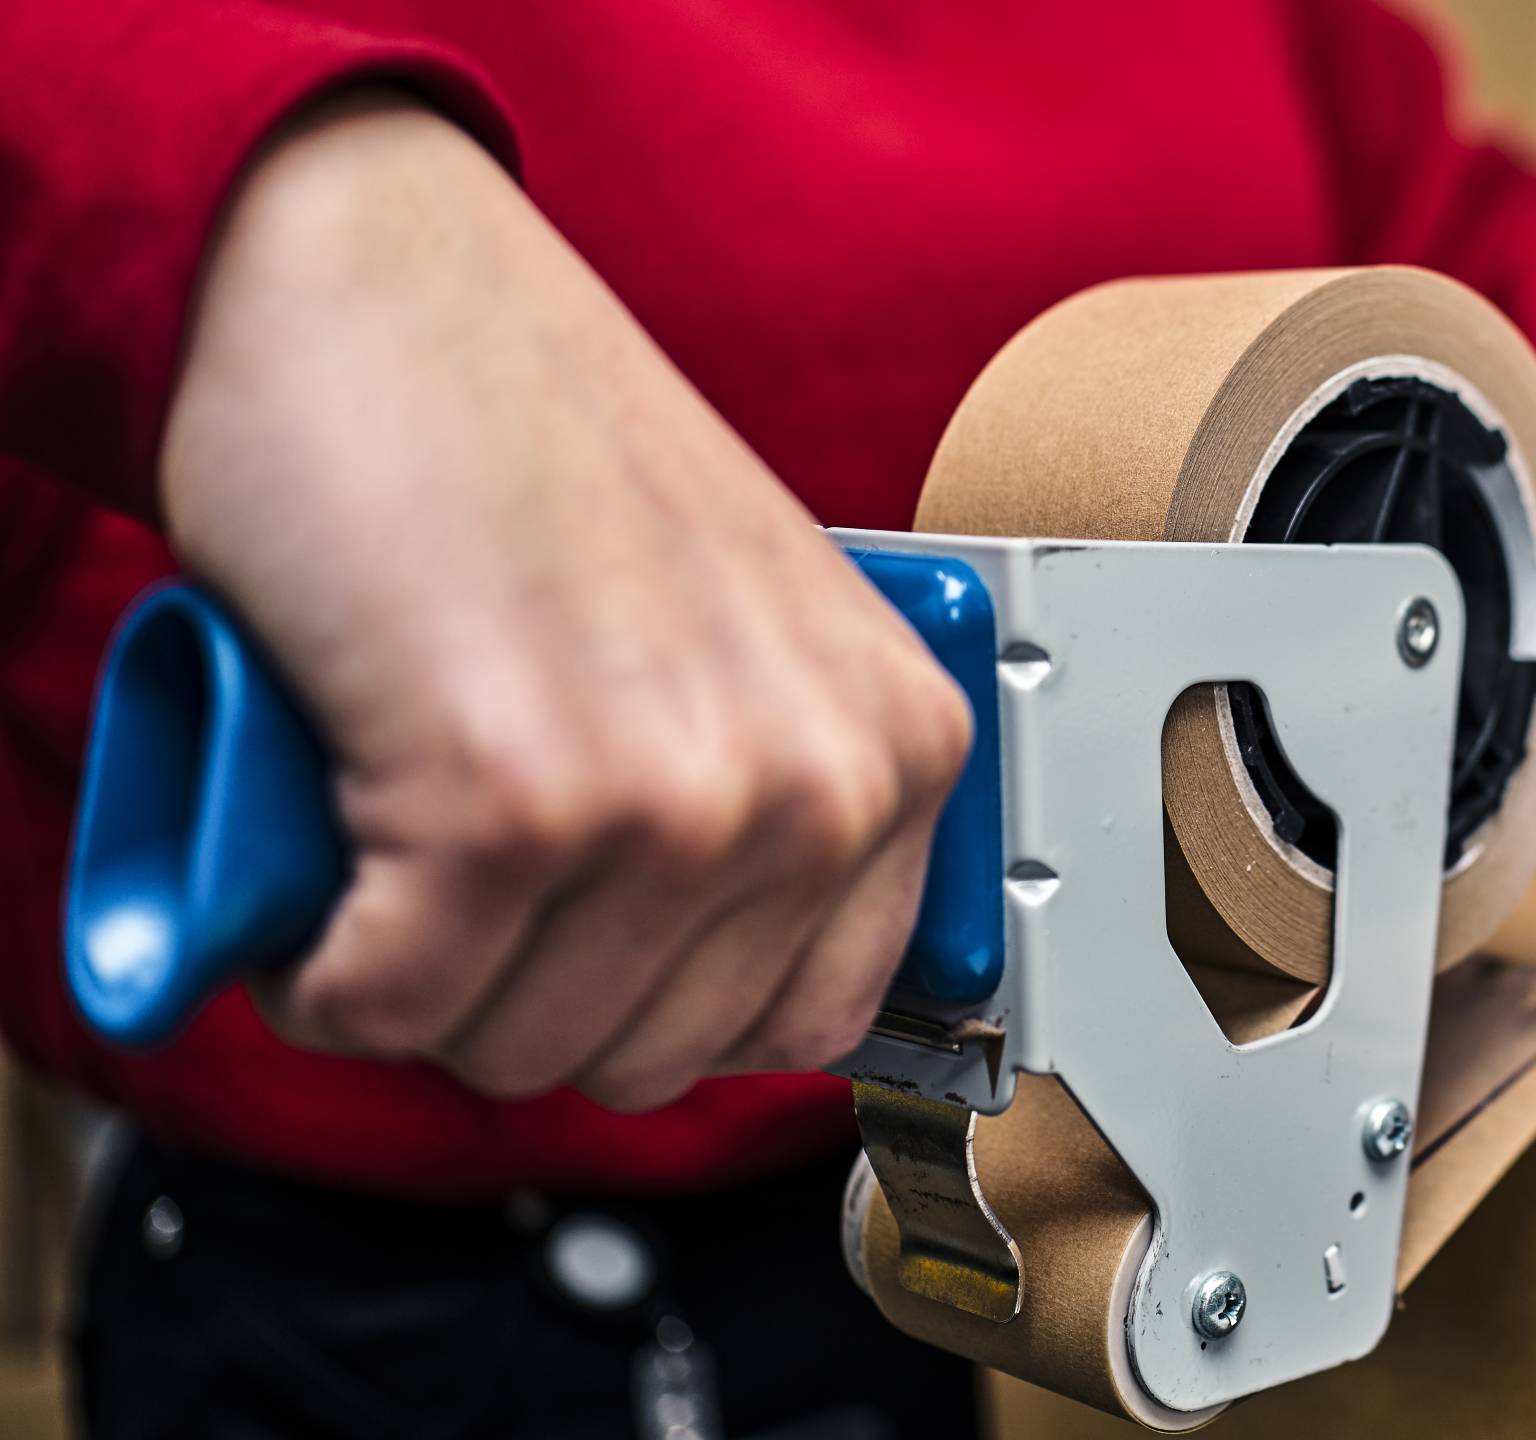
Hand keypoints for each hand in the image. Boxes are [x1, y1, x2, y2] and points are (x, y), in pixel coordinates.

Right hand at [162, 94, 970, 1110]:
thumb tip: (708, 991)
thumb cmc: (539, 448)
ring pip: (516, 1049)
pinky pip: (391, 1005)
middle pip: (652, 1059)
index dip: (659, 1001)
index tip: (584, 937)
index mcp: (902, 744)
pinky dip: (321, 957)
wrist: (378, 283)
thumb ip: (772, 805)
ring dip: (419, 973)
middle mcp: (820, 783)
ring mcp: (679, 800)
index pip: (808, 1023)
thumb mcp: (747, 636)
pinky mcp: (515, 808)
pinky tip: (330, 847)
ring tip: (401, 826)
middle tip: (465, 861)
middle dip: (525, 988)